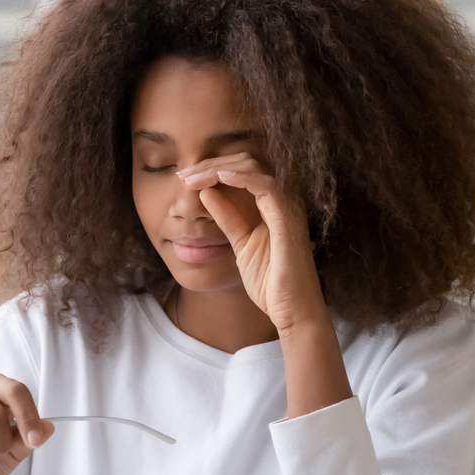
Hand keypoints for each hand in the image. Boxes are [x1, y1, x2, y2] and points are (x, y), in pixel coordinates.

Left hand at [178, 152, 326, 333]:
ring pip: (252, 167)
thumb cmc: (272, 282)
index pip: (242, 171)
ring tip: (192, 177)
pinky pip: (264, 185)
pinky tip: (218, 178)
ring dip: (218, 168)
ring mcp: (289, 205)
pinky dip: (240, 177)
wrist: (292, 311)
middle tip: (182, 176)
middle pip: (245, 162)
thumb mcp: (241, 243)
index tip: (184, 179)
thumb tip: (206, 193)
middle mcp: (284, 198)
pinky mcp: (289, 217)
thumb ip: (228, 218)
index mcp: (274, 204)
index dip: (212, 170)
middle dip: (210, 165)